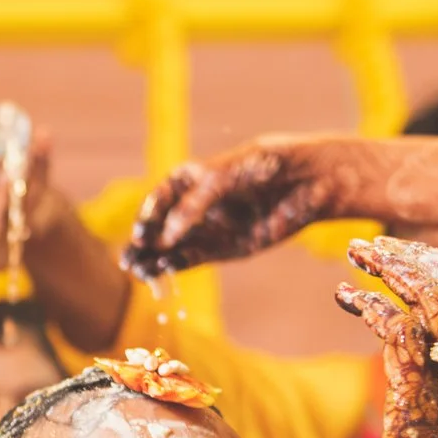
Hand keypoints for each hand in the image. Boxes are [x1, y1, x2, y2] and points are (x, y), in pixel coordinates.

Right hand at [125, 134, 343, 279]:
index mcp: (194, 177)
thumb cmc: (267, 165)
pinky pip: (194, 259)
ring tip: (136, 271)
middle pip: (162, 225)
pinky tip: (162, 272)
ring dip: (153, 258)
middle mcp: (198, 204)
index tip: (142, 231)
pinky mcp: (225, 249)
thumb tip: (169, 236)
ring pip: (173, 246)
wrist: (309, 180)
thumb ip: (197, 203)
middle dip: (143, 241)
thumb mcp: (228, 175)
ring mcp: (210, 227)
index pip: (162, 197)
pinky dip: (176, 266)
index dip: (149, 214)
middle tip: (128, 257)